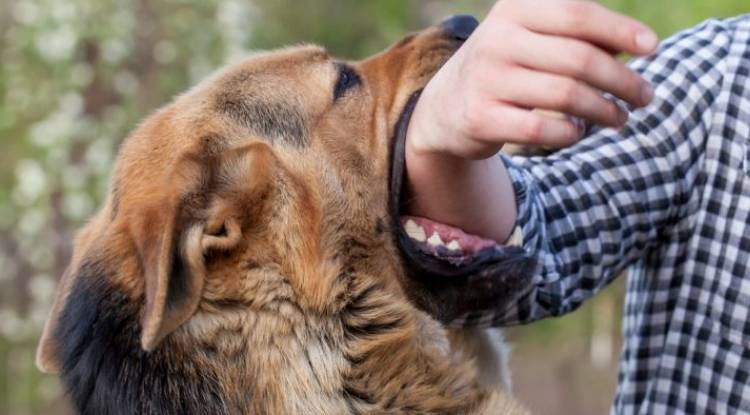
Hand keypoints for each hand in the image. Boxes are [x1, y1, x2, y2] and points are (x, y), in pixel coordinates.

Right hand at [405, 0, 658, 241]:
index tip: (653, 49)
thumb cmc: (507, 67)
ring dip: (605, 111)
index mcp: (514, 10)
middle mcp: (497, 40)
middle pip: (579, 59)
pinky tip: (578, 131)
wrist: (445, 107)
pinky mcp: (480, 118)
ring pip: (566, 96)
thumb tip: (639, 46)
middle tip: (646, 97)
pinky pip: (542, 129)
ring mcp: (486, 79)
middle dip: (622, 81)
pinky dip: (570, 133)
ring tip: (621, 118)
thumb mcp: (532, 38)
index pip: (578, 14)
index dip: (621, 31)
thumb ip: (578, 36)